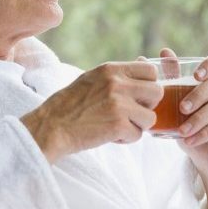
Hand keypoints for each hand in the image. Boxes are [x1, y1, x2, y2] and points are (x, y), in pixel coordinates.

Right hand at [21, 62, 162, 162]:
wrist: (50, 127)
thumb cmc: (69, 106)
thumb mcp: (92, 80)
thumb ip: (117, 77)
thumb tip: (144, 71)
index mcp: (111, 69)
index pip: (150, 70)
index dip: (148, 85)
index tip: (137, 97)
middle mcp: (117, 83)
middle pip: (157, 92)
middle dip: (148, 106)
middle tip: (131, 114)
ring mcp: (119, 104)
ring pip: (151, 117)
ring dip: (137, 126)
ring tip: (117, 126)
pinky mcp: (118, 124)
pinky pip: (137, 135)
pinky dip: (125, 139)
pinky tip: (109, 135)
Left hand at [157, 48, 207, 178]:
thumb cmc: (192, 131)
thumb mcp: (175, 109)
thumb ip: (166, 83)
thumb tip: (141, 57)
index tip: (195, 75)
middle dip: (197, 95)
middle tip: (181, 109)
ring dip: (198, 118)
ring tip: (182, 132)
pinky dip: (206, 132)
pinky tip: (191, 140)